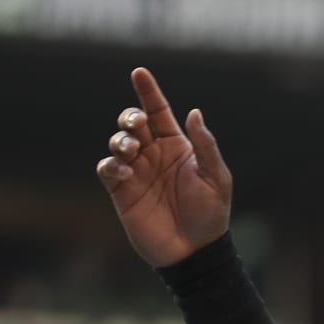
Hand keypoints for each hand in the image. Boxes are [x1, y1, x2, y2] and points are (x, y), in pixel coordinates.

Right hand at [95, 68, 232, 266]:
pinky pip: (107, 169)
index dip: (148, 91)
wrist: (194, 251)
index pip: (159, 112)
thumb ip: (204, 146)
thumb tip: (194, 112)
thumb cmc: (210, 215)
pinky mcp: (122, 191)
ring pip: (118, 141)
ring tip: (131, 151)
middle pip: (133, 123)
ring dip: (121, 140)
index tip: (139, 72)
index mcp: (177, 147)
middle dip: (130, 117)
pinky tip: (124, 171)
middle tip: (137, 125)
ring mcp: (137, 172)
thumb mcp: (216, 179)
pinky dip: (111, 164)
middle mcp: (155, 155)